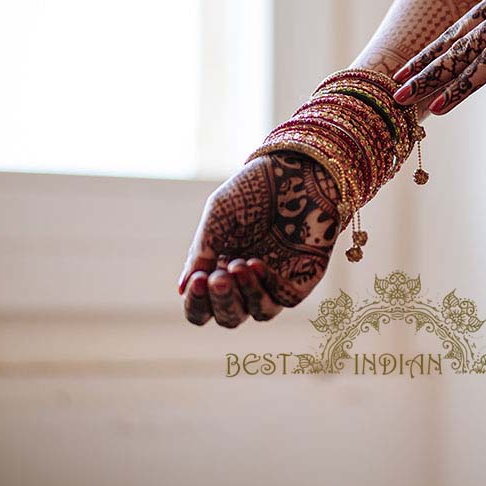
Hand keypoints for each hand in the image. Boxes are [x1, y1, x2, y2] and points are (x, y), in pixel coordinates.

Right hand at [177, 152, 340, 327]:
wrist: (294, 168)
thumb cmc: (252, 189)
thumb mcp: (217, 217)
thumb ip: (202, 252)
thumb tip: (182, 289)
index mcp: (221, 270)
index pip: (204, 307)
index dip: (196, 303)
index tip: (196, 281)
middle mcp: (248, 283)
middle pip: (230, 317)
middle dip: (221, 302)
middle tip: (218, 277)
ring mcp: (276, 281)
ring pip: (259, 313)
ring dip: (245, 296)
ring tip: (239, 265)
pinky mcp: (303, 276)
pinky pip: (285, 298)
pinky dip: (268, 286)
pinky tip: (256, 263)